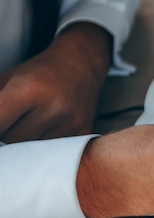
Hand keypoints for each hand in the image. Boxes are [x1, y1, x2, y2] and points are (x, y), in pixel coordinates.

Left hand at [0, 23, 110, 142]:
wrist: (81, 64)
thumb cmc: (40, 72)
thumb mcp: (7, 79)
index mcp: (30, 88)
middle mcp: (54, 107)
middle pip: (13, 141)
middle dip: (3, 139)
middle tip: (9, 126)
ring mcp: (71, 122)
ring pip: (33, 151)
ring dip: (22, 145)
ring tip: (24, 128)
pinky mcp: (82, 133)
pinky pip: (52, 153)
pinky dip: (42, 149)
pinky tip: (41, 133)